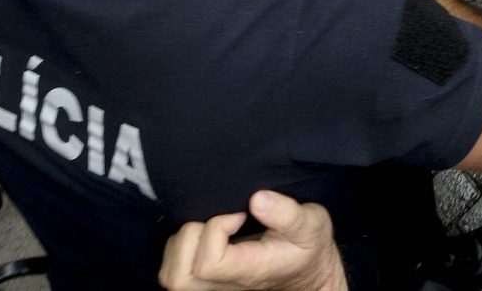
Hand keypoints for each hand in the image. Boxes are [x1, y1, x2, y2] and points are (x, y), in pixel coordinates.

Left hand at [159, 191, 346, 290]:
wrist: (308, 270)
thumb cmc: (307, 244)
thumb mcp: (311, 223)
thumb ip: (287, 213)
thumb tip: (257, 198)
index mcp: (249, 270)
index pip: (209, 263)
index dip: (216, 229)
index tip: (238, 214)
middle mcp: (226, 284)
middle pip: (179, 278)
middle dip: (188, 238)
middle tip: (214, 219)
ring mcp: (213, 287)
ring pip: (171, 277)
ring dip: (181, 243)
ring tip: (209, 226)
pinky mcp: (206, 282)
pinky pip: (172, 270)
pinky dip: (179, 247)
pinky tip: (204, 233)